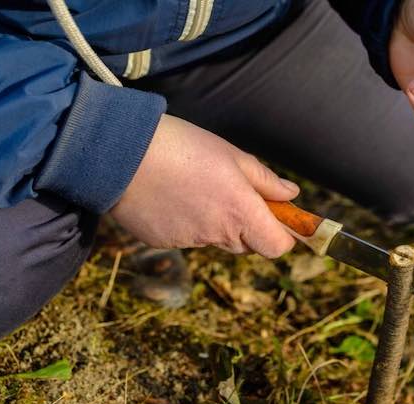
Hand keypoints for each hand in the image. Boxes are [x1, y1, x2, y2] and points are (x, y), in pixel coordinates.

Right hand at [110, 114, 298, 257]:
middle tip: (232, 193)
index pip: (276, 247)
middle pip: (246, 244)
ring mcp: (189, 241)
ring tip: (192, 185)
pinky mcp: (163, 242)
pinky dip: (184, 221)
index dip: (282, 235)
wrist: (121, 152)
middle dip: (247, 226)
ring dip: (213, 221)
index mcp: (241, 212)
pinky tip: (170, 194)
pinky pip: (184, 236)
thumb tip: (291, 195)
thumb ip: (264, 180)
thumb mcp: (232, 155)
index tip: (278, 218)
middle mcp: (218, 234)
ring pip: (214, 238)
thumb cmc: (183, 146)